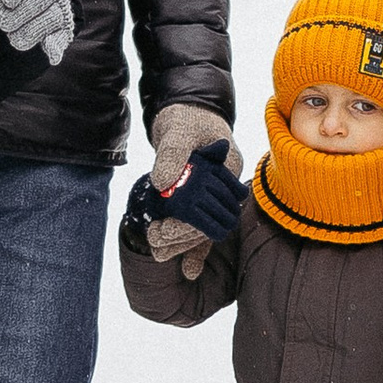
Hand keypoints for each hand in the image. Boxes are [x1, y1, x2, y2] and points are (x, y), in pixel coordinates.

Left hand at [0, 0, 72, 62]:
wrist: (26, 3)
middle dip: (16, 13)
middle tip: (0, 20)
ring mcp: (61, 9)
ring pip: (49, 20)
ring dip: (26, 32)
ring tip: (10, 35)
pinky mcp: (63, 30)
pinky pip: (62, 37)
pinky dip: (56, 45)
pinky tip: (50, 53)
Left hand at [148, 103, 237, 260]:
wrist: (187, 112)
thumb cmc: (186, 117)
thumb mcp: (178, 130)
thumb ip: (171, 154)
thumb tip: (162, 183)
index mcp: (227, 168)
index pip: (212, 205)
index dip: (188, 222)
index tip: (163, 230)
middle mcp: (225, 185)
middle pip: (210, 221)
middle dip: (183, 237)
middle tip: (155, 242)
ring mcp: (216, 193)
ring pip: (205, 227)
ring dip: (184, 244)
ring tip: (158, 253)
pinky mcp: (204, 200)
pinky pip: (203, 227)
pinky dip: (195, 248)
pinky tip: (189, 270)